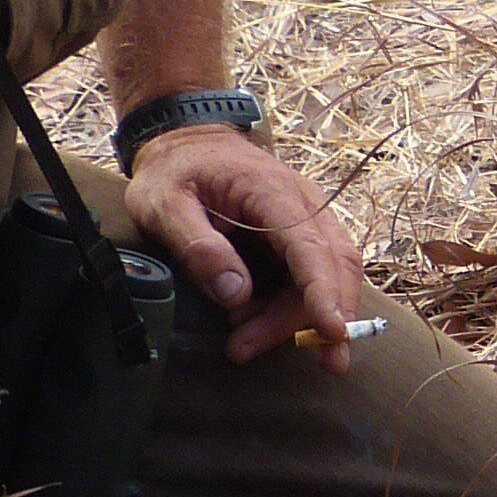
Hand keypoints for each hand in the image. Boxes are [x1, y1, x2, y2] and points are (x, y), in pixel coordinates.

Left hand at [121, 126, 367, 372]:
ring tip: (242, 341)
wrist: (188, 144)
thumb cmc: (174, 173)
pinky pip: (313, 278)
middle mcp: (304, 204)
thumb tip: (236, 294)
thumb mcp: (164, 205)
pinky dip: (291, 309)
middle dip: (314, 319)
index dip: (324, 293)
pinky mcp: (303, 237)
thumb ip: (198, 247)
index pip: (310, 248)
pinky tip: (256, 324)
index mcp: (272, 192)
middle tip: (257, 352)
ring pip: (327, 277)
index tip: (333, 332)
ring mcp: (309, 220)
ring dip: (294, 319)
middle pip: (331, 268)